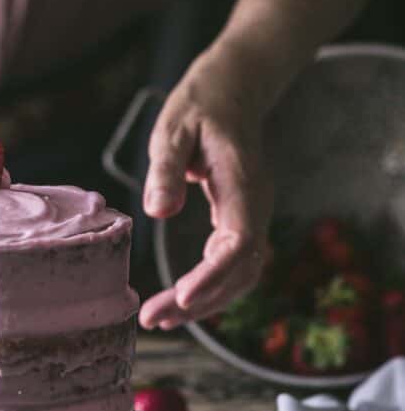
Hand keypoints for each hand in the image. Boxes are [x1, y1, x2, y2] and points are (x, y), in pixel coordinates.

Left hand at [138, 47, 272, 329]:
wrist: (232, 91)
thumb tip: (158, 212)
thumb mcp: (172, 129)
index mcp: (242, 184)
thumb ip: (166, 169)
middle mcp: (255, 205)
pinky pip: (234, 264)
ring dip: (206, 302)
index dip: (214, 276)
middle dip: (202, 302)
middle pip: (241, 270)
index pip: (239, 243)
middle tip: (155, 319)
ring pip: (241, 274)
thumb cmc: (199, 107)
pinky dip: (210, 287)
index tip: (184, 297)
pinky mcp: (241, 219)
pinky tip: (181, 301)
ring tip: (161, 319)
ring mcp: (252, 214)